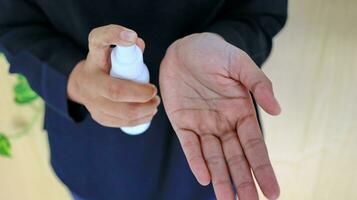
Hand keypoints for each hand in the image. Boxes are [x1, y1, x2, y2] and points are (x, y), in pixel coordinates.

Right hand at [67, 25, 159, 126]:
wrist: (83, 84)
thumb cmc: (105, 64)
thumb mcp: (111, 50)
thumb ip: (126, 46)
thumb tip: (138, 43)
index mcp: (94, 57)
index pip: (98, 40)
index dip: (114, 36)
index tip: (132, 37)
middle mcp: (89, 79)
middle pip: (115, 91)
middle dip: (140, 94)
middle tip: (154, 92)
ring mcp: (91, 101)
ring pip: (122, 112)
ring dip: (144, 109)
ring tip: (154, 104)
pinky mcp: (98, 116)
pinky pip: (122, 122)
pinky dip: (139, 119)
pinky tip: (148, 114)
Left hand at [159, 33, 280, 199]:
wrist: (185, 47)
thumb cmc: (215, 53)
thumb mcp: (240, 64)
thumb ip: (260, 84)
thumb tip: (278, 111)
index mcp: (241, 112)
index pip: (254, 145)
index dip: (263, 168)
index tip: (273, 191)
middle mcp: (223, 123)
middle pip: (235, 158)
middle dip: (243, 181)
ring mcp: (202, 124)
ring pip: (213, 157)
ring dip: (221, 178)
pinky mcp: (182, 122)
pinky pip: (189, 145)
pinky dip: (196, 161)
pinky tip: (204, 178)